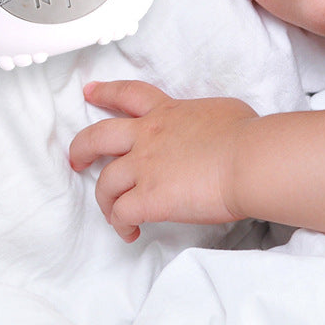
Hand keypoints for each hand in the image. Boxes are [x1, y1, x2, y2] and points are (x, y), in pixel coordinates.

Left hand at [69, 80, 257, 241]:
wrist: (248, 159)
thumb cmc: (245, 134)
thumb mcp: (222, 110)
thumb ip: (203, 117)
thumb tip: (210, 127)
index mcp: (166, 112)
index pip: (128, 95)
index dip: (104, 92)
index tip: (89, 92)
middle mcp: (148, 136)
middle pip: (97, 137)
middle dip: (80, 149)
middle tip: (77, 160)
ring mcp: (145, 167)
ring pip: (105, 183)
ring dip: (105, 200)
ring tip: (113, 213)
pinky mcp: (148, 198)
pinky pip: (121, 214)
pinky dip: (120, 225)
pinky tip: (131, 232)